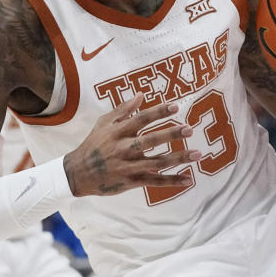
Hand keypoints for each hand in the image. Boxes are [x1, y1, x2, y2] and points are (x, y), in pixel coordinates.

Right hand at [63, 96, 198, 196]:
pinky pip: (155, 182)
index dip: (158, 112)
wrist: (79, 173)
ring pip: (157, 162)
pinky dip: (172, 181)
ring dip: (178, 158)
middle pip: (151, 140)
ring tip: (197, 153)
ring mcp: (128, 166)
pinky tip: (188, 179)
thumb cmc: (93, 144)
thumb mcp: (104, 123)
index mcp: (118, 132)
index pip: (141, 119)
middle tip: (189, 129)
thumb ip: (123, 109)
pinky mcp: (132, 182)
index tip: (175, 107)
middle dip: (171, 134)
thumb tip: (141, 95)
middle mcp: (124, 148)